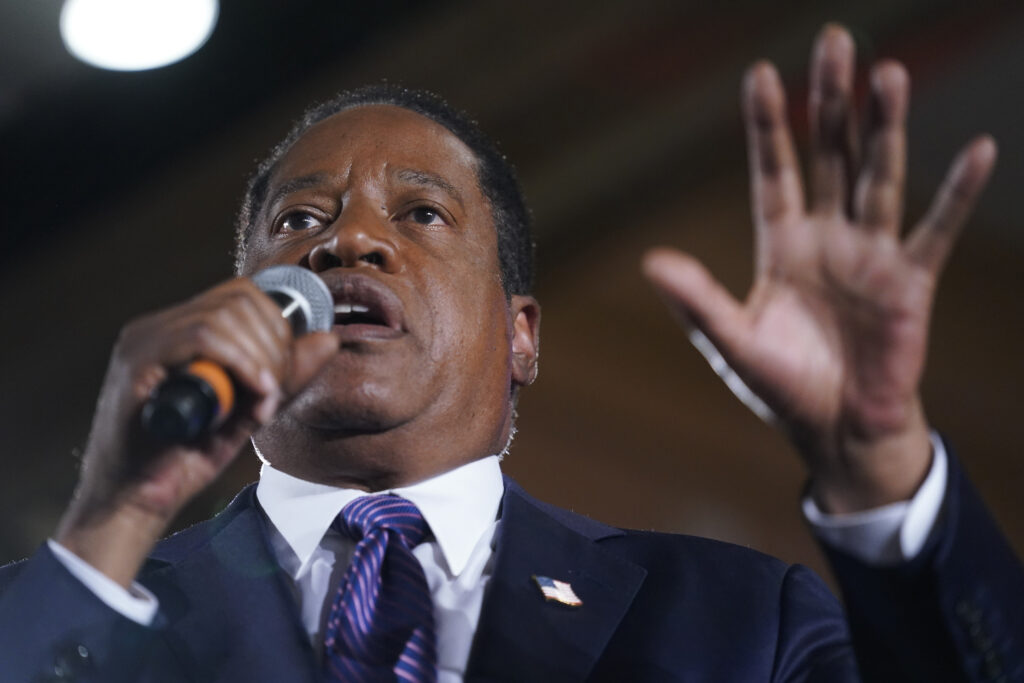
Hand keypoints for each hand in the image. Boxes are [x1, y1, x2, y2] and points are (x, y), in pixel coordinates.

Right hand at [55, 277, 338, 585]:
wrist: (136, 502)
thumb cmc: (185, 459)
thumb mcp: (252, 410)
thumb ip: (288, 375)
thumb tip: (328, 338)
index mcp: (181, 331)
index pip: (243, 295)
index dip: (279, 325)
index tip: (286, 371)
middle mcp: (159, 327)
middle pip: (239, 299)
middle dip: (275, 343)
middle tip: (274, 390)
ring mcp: (144, 340)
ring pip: (223, 316)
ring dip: (260, 358)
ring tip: (262, 399)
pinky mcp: (137, 362)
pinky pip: (201, 337)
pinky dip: (240, 363)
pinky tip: (253, 393)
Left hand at [642, 25, 995, 512]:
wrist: (835, 431)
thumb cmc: (781, 387)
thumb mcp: (732, 341)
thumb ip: (698, 300)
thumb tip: (652, 262)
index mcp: (781, 246)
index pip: (774, 171)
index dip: (767, 126)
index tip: (760, 72)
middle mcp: (827, 237)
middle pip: (829, 156)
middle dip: (830, 102)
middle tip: (835, 43)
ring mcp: (871, 254)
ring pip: (878, 177)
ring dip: (884, 128)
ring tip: (888, 74)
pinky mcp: (910, 282)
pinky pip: (935, 230)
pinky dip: (955, 193)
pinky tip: (974, 150)